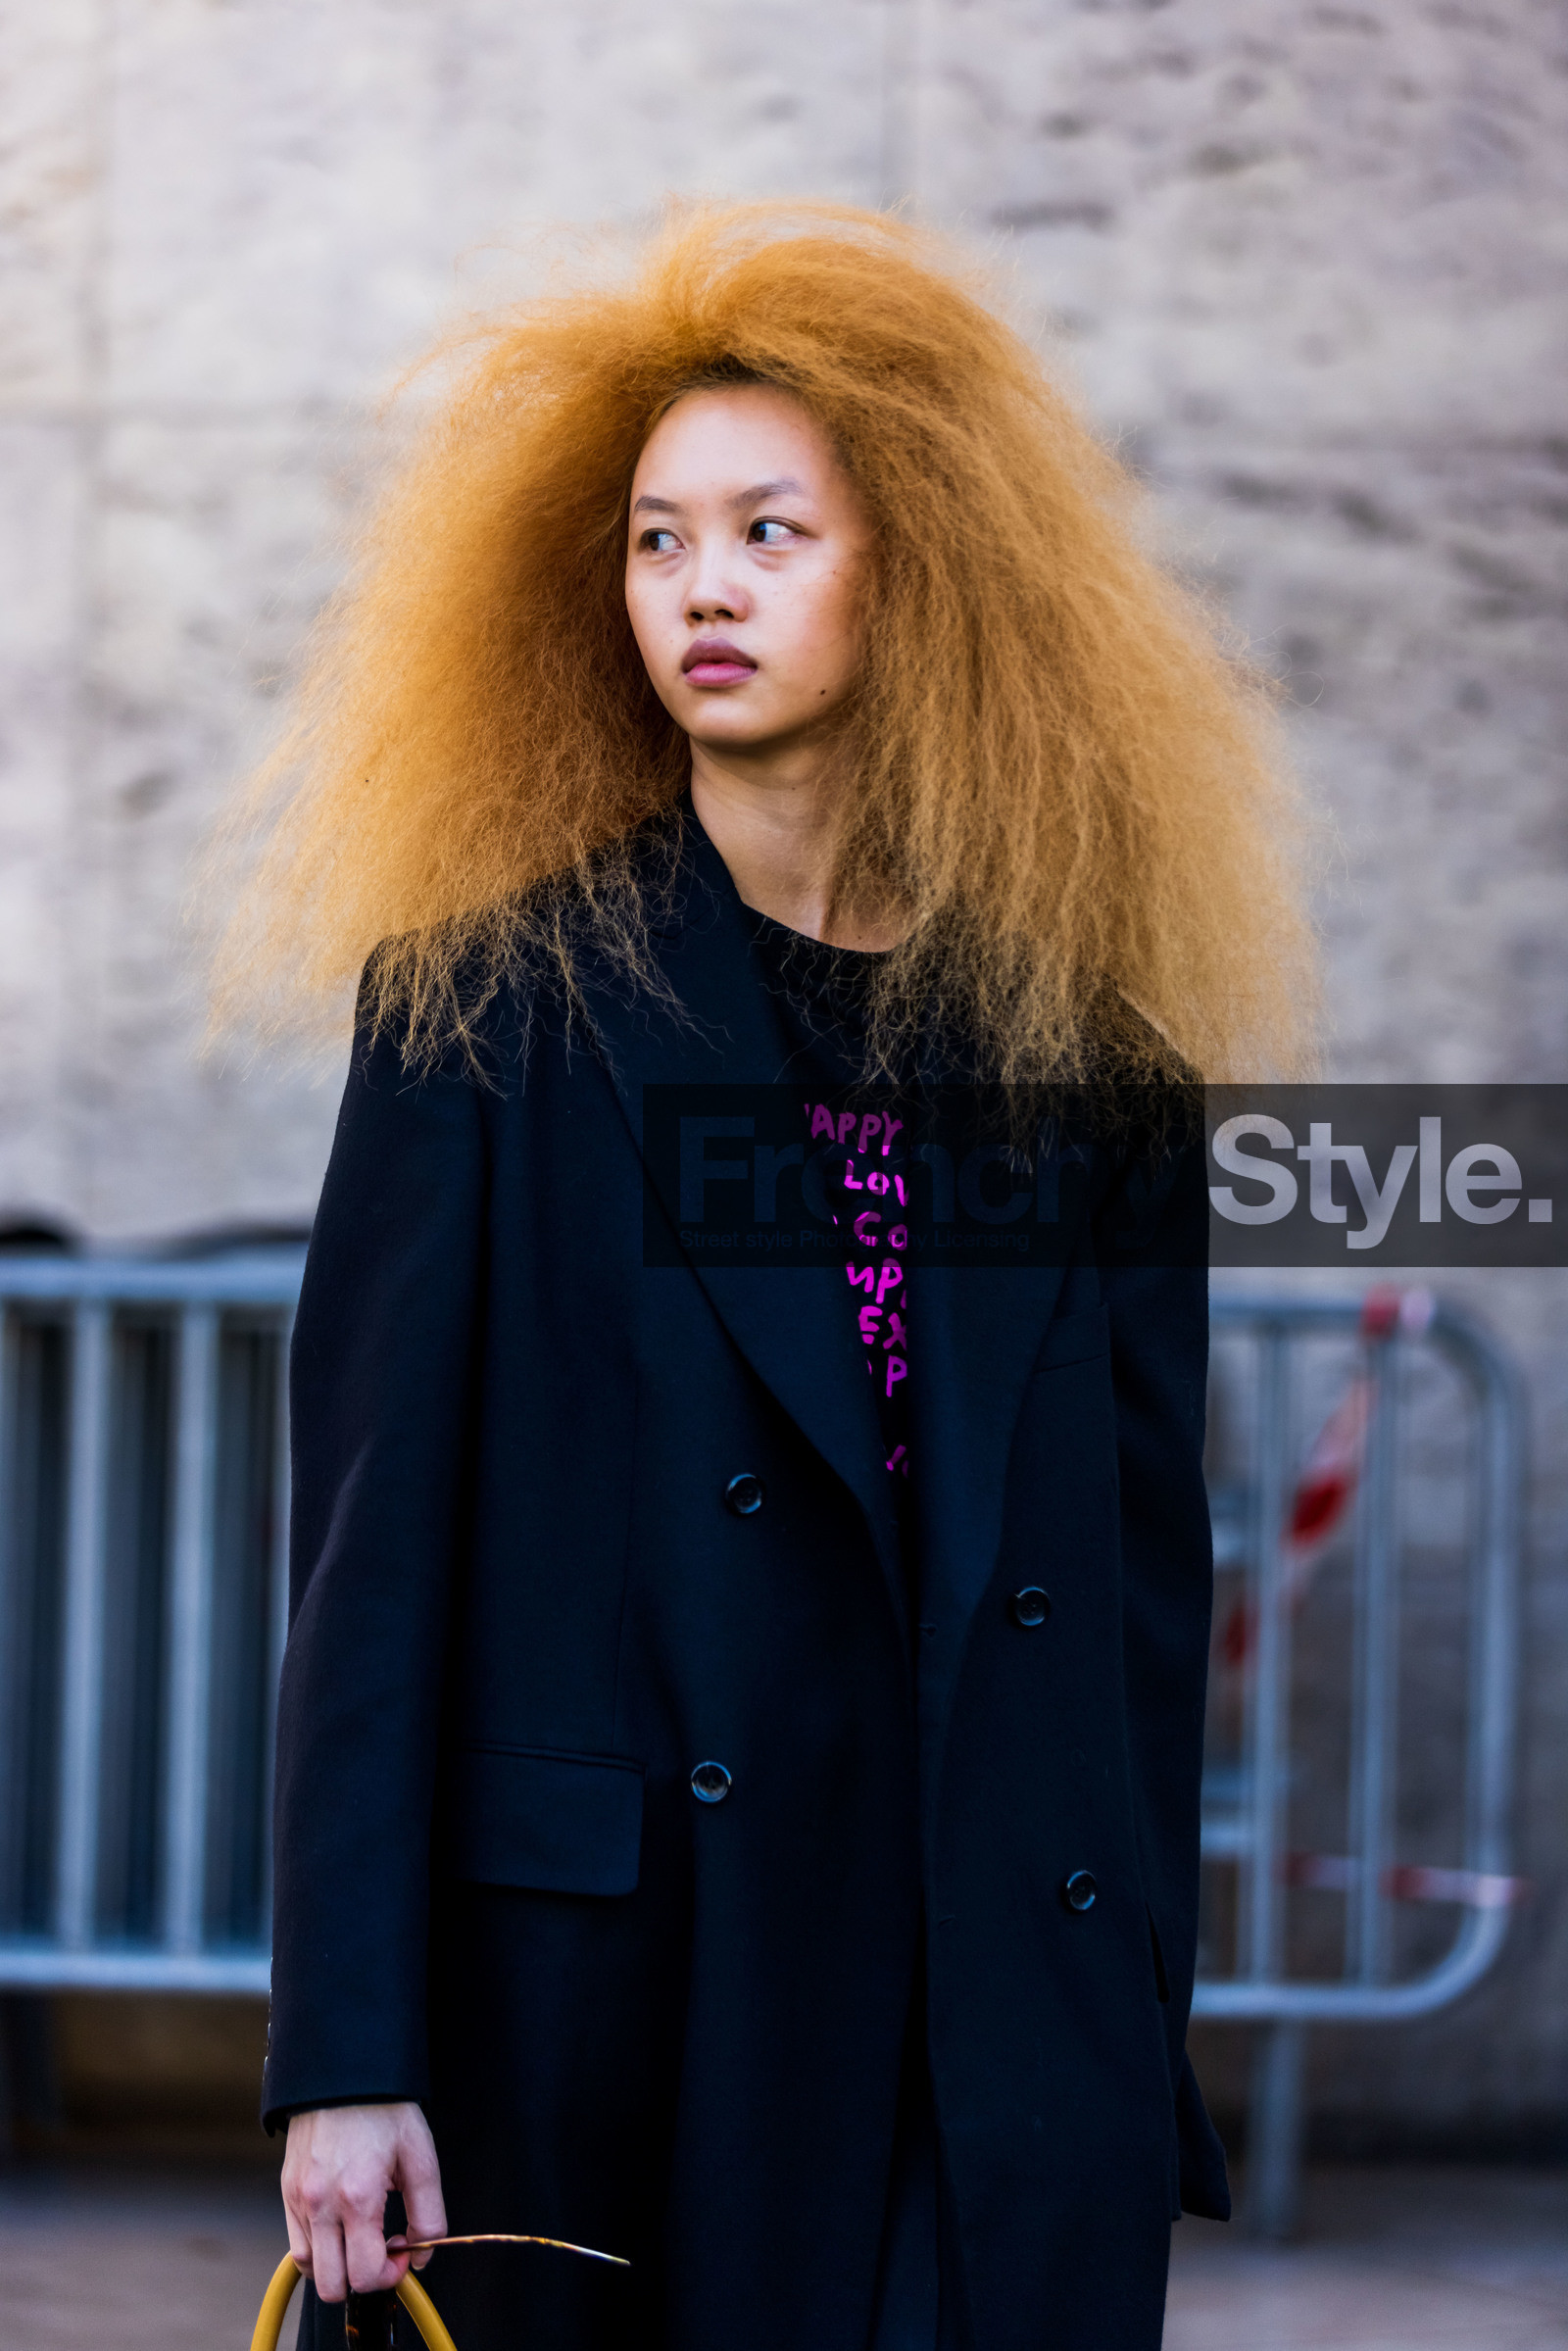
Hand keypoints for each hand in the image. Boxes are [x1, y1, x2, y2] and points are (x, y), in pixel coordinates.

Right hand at [281, 2102, 446, 2302]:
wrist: (344, 2074)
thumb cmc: (385, 2112)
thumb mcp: (421, 2159)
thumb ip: (428, 2216)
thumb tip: (421, 2255)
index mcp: (358, 2199)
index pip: (365, 2276)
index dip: (389, 2275)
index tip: (401, 2252)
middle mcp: (321, 2206)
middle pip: (332, 2286)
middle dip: (362, 2278)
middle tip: (380, 2248)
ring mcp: (299, 2200)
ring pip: (311, 2269)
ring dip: (338, 2264)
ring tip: (360, 2234)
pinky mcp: (287, 2192)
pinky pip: (297, 2244)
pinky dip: (319, 2248)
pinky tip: (340, 2224)